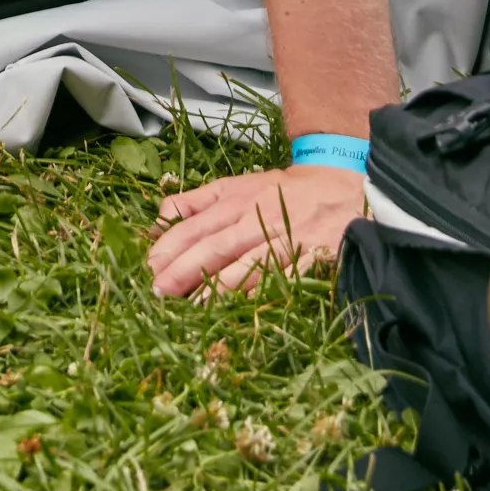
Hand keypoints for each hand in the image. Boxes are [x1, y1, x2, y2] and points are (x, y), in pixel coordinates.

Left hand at [148, 161, 365, 295]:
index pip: (195, 225)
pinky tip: (247, 307)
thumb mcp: (234, 186)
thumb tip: (156, 222)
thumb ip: (194, 203)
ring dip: (221, 287)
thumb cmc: (279, 191)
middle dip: (186, 270)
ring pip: (249, 264)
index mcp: (235, 200)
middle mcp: (257, 218)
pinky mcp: (314, 254)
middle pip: (216, 246)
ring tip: (194, 307)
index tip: (149, 269)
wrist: (340, 183)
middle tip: (160, 292)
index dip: (171, 247)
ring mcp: (287, 237)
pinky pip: (287, 276)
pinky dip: (267, 290)